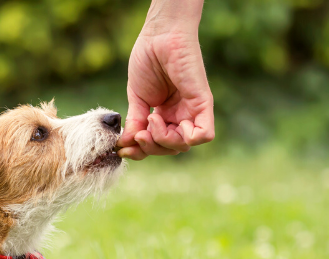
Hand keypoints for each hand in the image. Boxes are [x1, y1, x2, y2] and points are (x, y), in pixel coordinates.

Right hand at [118, 4, 214, 159]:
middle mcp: (180, 115)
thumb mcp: (136, 98)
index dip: (141, 151)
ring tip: (152, 118)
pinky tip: (169, 123)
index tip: (123, 148)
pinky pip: (204, 135)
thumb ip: (135, 122)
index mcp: (165, 115)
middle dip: (151, 147)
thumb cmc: (147, 60)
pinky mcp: (203, 103)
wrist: (158, 37)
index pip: (156, 144)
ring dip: (163, 140)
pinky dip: (187, 138)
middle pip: (170, 148)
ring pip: (184, 145)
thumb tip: (126, 145)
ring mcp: (192, 111)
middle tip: (139, 134)